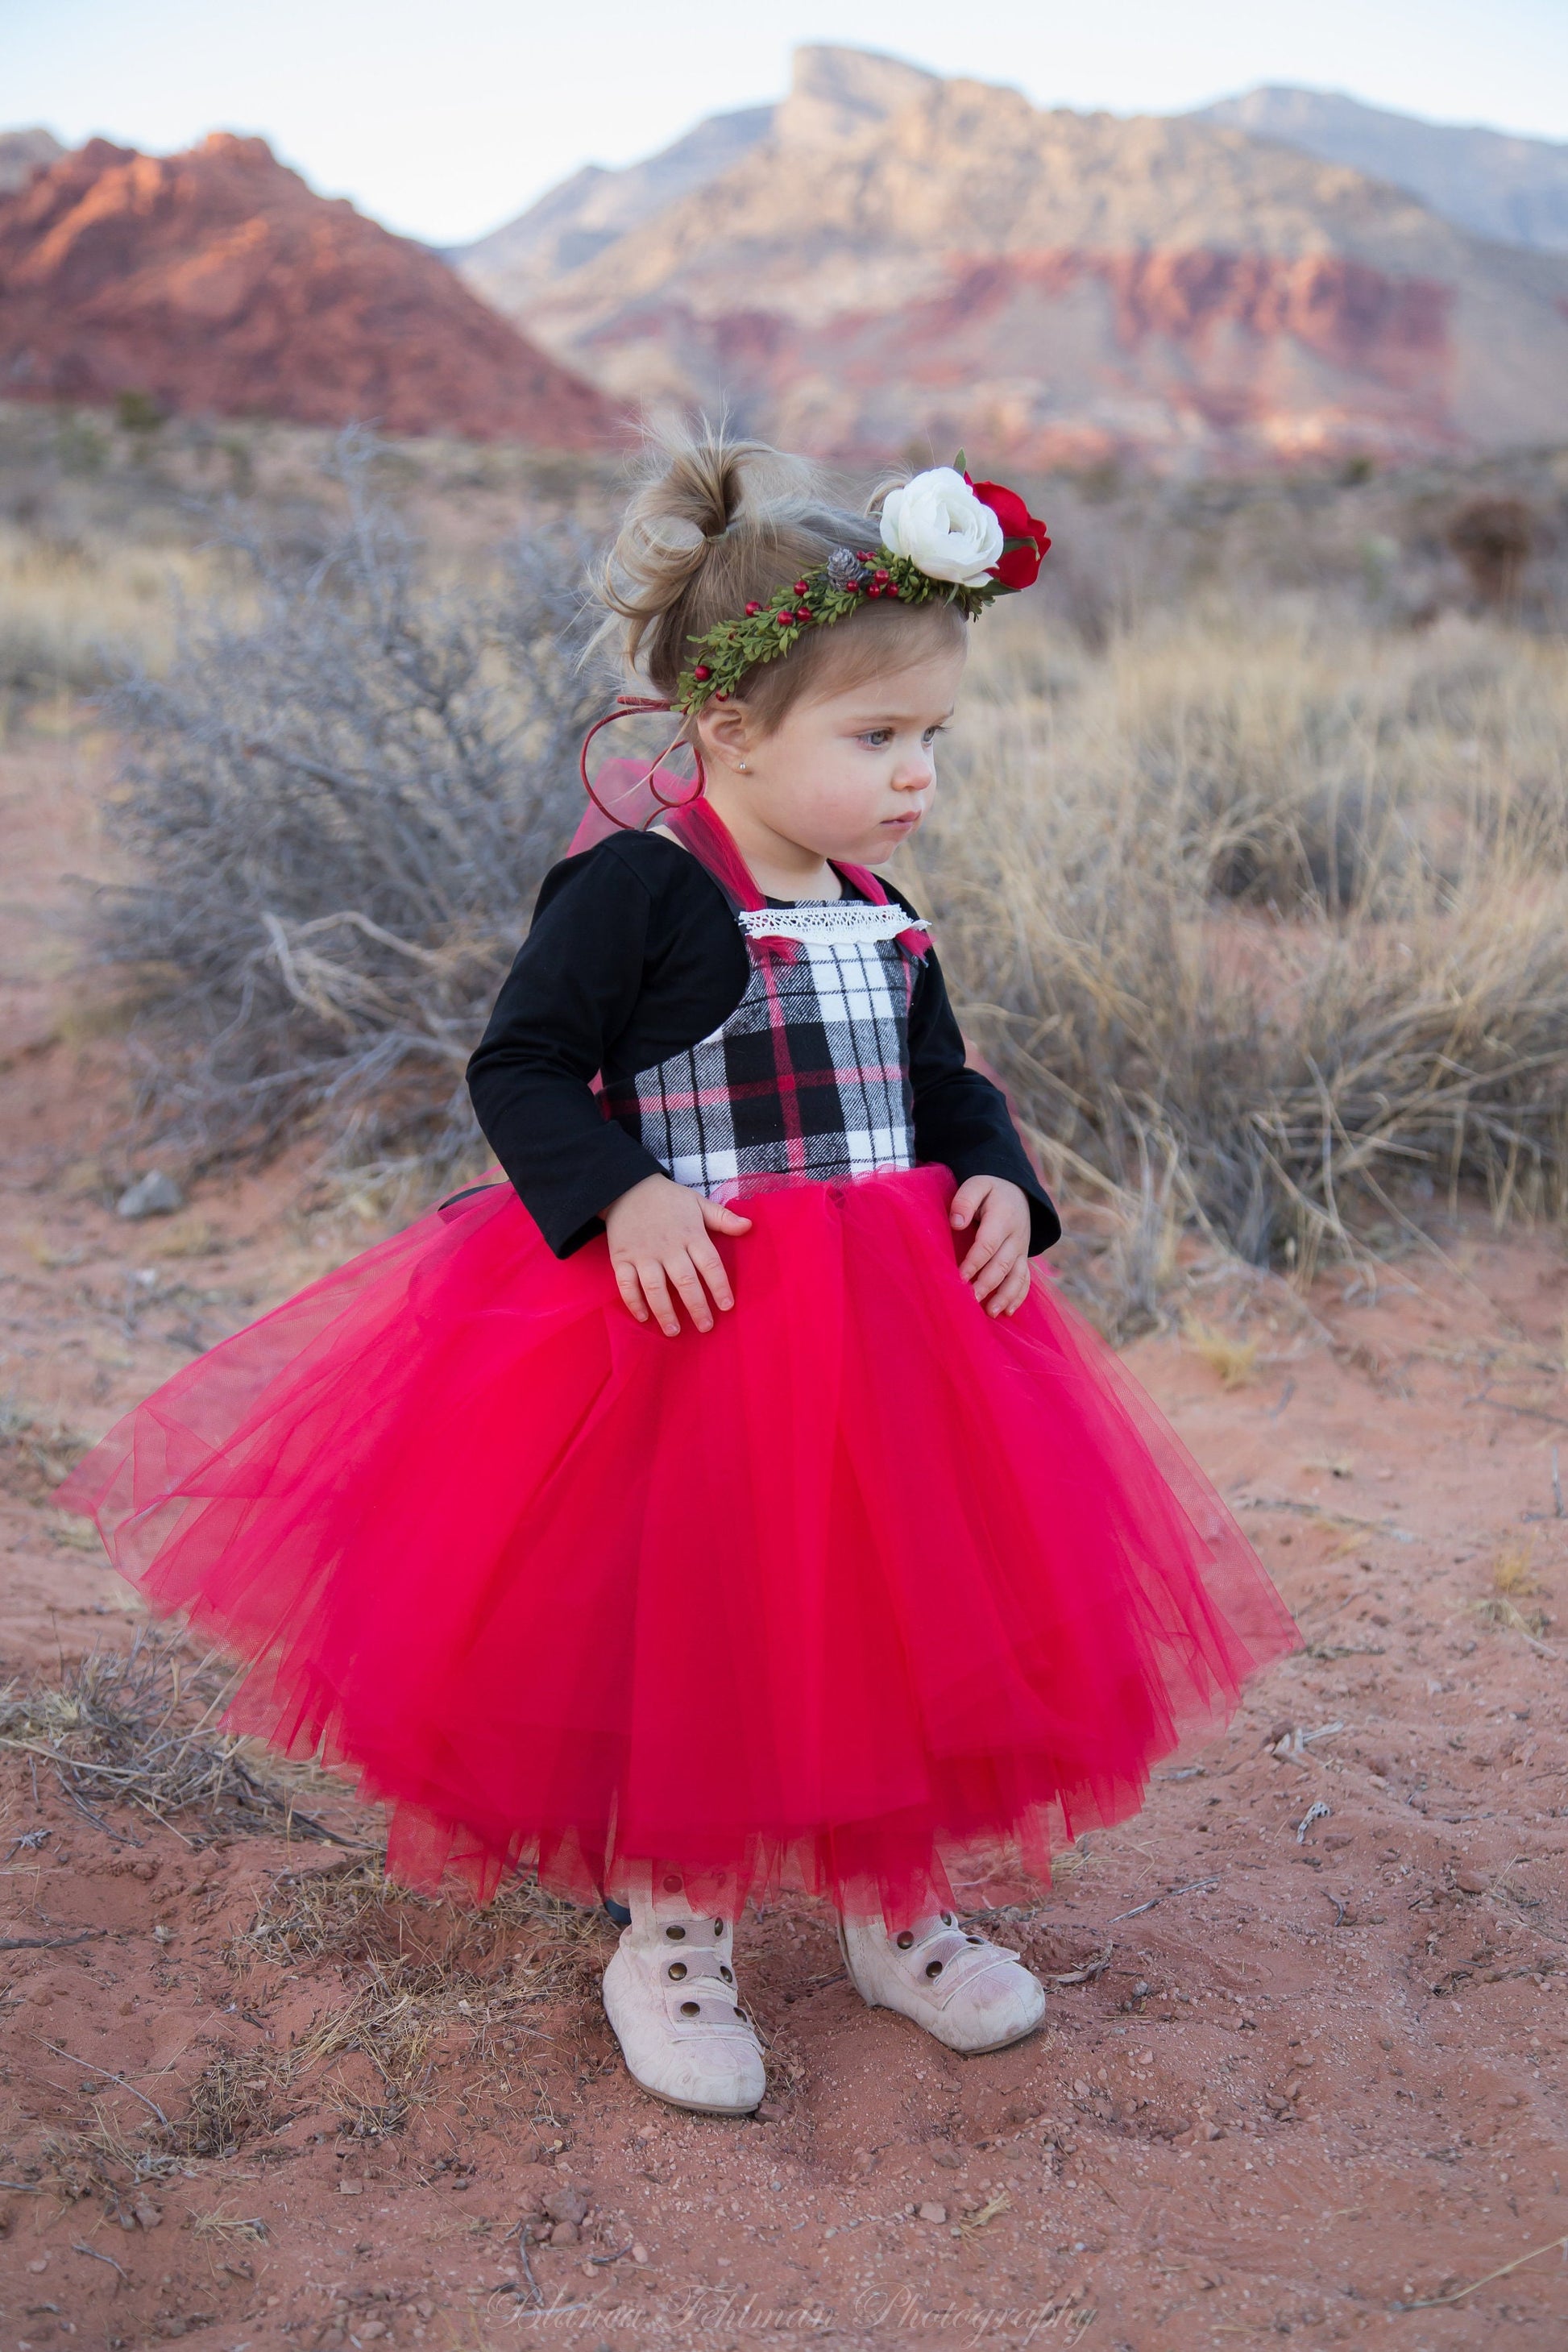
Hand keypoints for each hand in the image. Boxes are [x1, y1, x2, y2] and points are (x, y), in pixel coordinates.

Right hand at [603, 1172, 751, 1335]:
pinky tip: (644, 1317)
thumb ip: (722, 1217)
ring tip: (674, 1331)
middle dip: (696, 1306)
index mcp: (690, 1234)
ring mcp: (643, 1254)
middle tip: (705, 1326)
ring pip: (655, 1287)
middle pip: (685, 1281)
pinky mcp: (622, 1258)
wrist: (626, 1187)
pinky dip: (634, 1302)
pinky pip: (626, 1284)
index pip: (710, 1264)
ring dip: (665, 1311)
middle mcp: (668, 1247)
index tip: (727, 1306)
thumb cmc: (668, 1199)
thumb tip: (749, 1226)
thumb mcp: (698, 1203)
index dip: (719, 1287)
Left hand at [950, 1174, 1032, 1316]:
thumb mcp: (977, 1185)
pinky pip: (1025, 1280)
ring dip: (1005, 1296)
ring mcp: (1022, 1250)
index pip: (988, 1244)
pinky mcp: (1023, 1259)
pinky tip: (1006, 1312)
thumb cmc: (990, 1190)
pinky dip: (1018, 1297)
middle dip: (987, 1284)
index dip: (974, 1262)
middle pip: (1002, 1264)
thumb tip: (956, 1223)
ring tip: (990, 1312)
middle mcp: (1016, 1236)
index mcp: (1003, 1217)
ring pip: (1017, 1276)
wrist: (1017, 1191)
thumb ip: (965, 1201)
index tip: (959, 1277)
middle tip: (971, 1300)